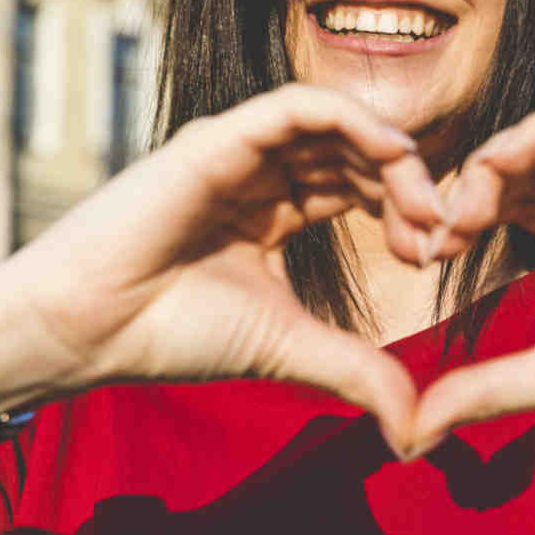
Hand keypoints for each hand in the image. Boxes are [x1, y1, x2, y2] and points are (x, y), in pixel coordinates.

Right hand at [1, 84, 443, 451]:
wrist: (93, 332)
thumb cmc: (175, 335)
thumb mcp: (290, 349)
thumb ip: (356, 372)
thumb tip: (415, 429)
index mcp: (272, 212)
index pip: (355, 187)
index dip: (403, 212)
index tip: (432, 257)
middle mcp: (258, 175)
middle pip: (354, 155)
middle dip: (408, 188)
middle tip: (441, 232)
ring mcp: (238, 152)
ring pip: (336, 125)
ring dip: (393, 157)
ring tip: (423, 206)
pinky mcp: (219, 138)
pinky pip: (298, 106)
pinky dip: (354, 120)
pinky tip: (395, 154)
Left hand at [411, 103, 534, 453]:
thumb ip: (487, 389)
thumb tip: (415, 430)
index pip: (515, 205)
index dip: (465, 217)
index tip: (428, 252)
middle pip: (524, 170)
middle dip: (470, 191)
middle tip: (434, 228)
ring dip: (496, 162)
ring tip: (463, 205)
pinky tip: (500, 165)